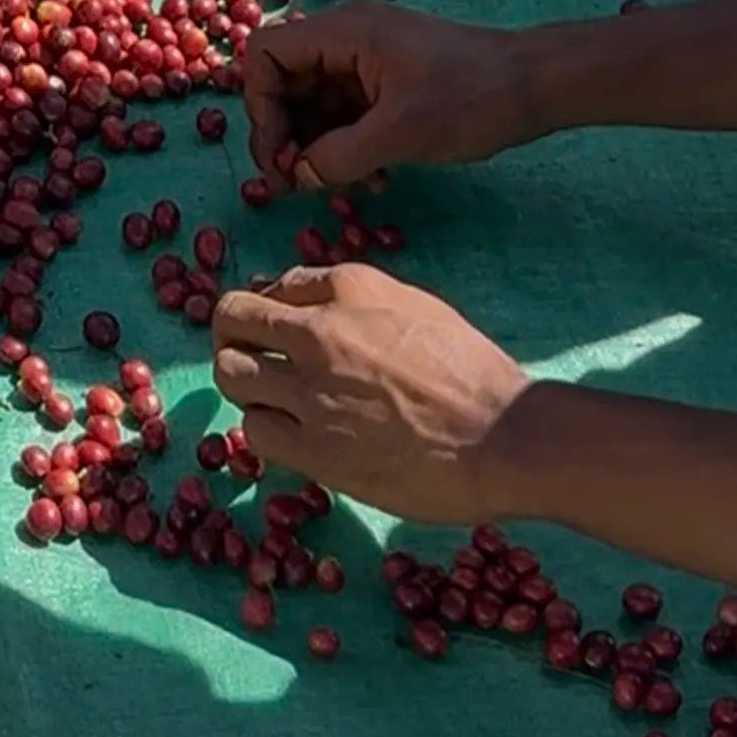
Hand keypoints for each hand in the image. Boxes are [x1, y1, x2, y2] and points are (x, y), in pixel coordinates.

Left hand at [210, 265, 530, 526]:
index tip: (274, 330)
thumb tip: (296, 301)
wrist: (505, 437)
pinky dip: (263, 429)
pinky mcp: (316, 450)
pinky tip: (289, 434)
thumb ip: (354, 297)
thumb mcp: (415, 306)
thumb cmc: (473, 372)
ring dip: (244, 383)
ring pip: (231, 374)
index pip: (272, 285)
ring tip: (267, 397)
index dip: (268, 309)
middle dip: (233, 335)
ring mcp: (312, 392)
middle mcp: (319, 333)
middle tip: (250, 356)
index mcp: (349, 288)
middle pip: (232, 319)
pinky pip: (255, 431)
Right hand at [243, 3, 541, 189]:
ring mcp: (366, 59)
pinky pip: (344, 111)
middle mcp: (346, 38)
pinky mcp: (386, 81)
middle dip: (285, 132)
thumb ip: (339, 156)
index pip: (266, 54)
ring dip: (316, 145)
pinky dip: (344, 144)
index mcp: (342, 32)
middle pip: (285, 80)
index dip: (259, 105)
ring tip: (335, 186)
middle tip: (295, 183)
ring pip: (313, 100)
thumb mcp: (401, 133)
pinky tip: (370, 179)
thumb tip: (296, 176)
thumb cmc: (471, 98)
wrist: (538, 86)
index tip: (279, 155)